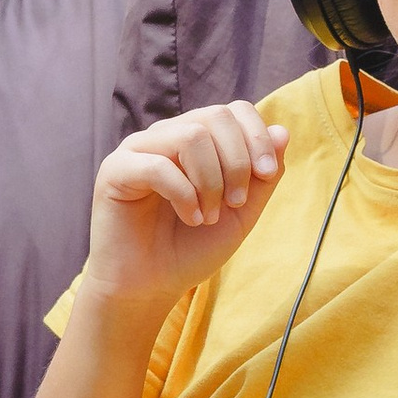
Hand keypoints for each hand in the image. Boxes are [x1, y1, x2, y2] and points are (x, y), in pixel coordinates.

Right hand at [85, 102, 287, 306]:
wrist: (151, 286)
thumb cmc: (192, 248)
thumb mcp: (242, 212)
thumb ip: (263, 175)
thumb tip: (281, 131)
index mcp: (196, 140)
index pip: (232, 110)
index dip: (256, 137)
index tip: (266, 175)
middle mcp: (166, 136)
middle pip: (215, 117)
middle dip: (237, 161)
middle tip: (235, 203)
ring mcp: (138, 149)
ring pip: (190, 136)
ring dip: (211, 180)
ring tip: (209, 216)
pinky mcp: (115, 170)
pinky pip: (157, 165)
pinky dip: (184, 194)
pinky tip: (190, 218)